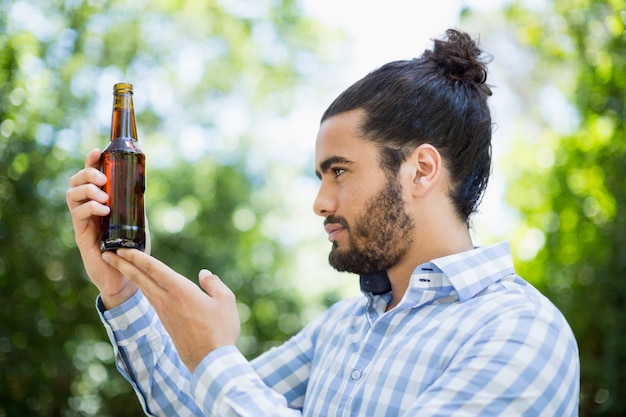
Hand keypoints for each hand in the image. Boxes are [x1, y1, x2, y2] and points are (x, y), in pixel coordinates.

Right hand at [66, 149, 143, 307]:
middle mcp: (88, 209)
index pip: (91, 177)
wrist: (126, 278)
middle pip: (76, 181)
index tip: (98, 150)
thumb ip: (136, 207)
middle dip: (87, 173)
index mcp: (101, 202)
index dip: (91, 161)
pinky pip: (78, 215)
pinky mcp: (81, 235)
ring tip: (104, 197)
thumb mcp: (138, 224)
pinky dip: (90, 207)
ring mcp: (83, 222)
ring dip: (88, 190)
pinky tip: (103, 210)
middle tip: (103, 179)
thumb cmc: (131, 251)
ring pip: (72, 195)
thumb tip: (141, 186)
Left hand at [102, 249, 240, 372]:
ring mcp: (164, 313)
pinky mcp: (166, 323)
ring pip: (143, 289)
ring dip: (130, 276)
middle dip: (122, 264)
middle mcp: (167, 300)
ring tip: (120, 266)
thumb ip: (213, 283)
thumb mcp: (226, 301)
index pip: (153, 269)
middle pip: (140, 278)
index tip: (122, 248)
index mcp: (180, 291)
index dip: (137, 256)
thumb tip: (204, 274)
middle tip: (106, 253)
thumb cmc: (221, 329)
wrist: (210, 361)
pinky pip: (151, 300)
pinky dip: (143, 288)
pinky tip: (143, 286)